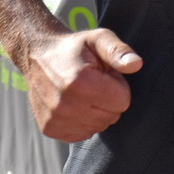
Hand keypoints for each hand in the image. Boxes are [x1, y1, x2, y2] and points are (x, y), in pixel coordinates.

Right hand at [19, 26, 142, 141]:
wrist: (37, 55)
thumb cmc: (73, 48)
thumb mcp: (98, 39)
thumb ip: (119, 51)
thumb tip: (136, 64)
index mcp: (80, 82)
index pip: (123, 101)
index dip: (117, 86)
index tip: (103, 75)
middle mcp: (65, 104)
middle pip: (111, 117)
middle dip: (107, 100)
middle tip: (93, 83)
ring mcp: (55, 119)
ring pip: (97, 127)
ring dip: (95, 112)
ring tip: (82, 92)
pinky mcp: (50, 128)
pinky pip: (82, 134)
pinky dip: (82, 121)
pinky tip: (73, 104)